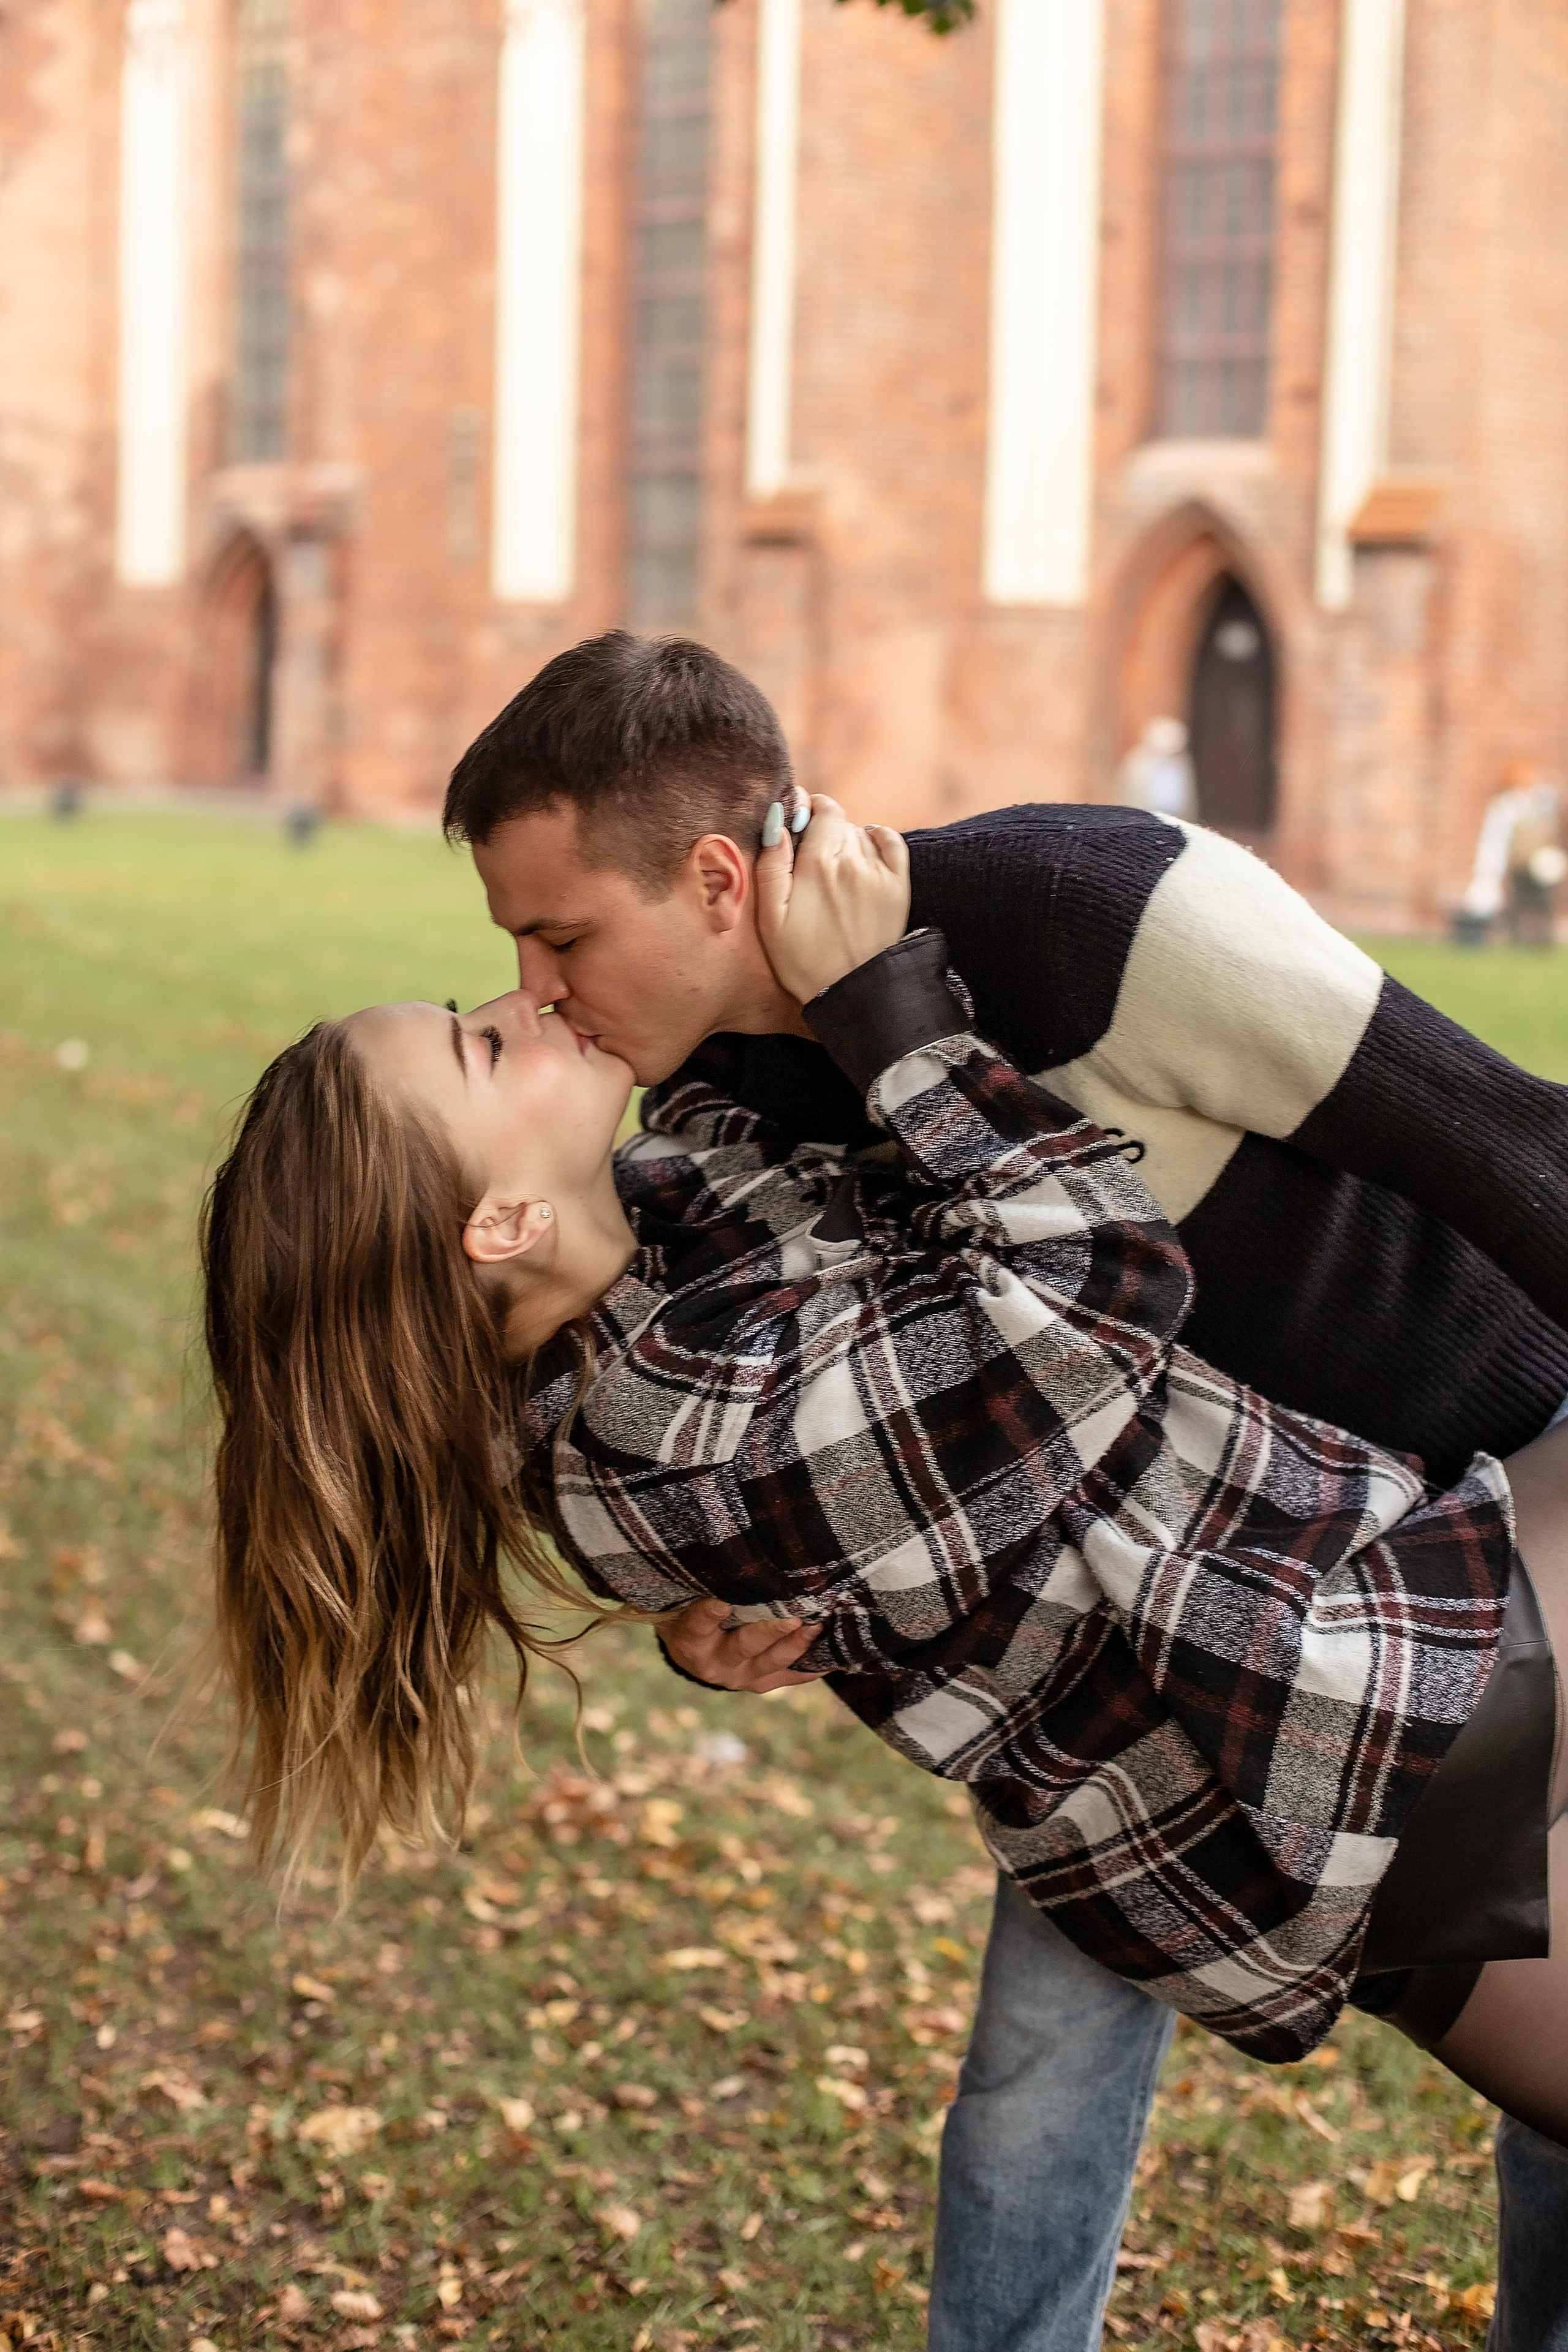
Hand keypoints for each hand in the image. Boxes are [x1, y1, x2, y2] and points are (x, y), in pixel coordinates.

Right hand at [662, 1597, 827, 1692]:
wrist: (692, 1650)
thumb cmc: (691, 1612)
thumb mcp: (685, 1598)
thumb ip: (704, 1583)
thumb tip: (731, 1553)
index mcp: (690, 1640)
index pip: (698, 1625)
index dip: (710, 1614)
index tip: (722, 1601)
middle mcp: (714, 1663)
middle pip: (743, 1646)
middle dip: (770, 1631)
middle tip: (792, 1616)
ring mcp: (741, 1677)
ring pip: (772, 1662)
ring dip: (796, 1644)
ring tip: (816, 1626)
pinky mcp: (762, 1683)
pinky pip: (791, 1677)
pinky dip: (812, 1666)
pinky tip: (832, 1653)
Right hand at [755, 793, 910, 1006]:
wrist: (852, 994)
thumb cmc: (803, 961)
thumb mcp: (771, 918)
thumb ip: (771, 866)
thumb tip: (777, 822)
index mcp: (818, 864)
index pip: (823, 808)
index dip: (810, 809)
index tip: (800, 823)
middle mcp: (853, 861)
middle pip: (840, 822)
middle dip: (824, 832)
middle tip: (811, 861)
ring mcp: (880, 873)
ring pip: (861, 834)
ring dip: (848, 841)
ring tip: (834, 871)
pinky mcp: (899, 887)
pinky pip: (892, 842)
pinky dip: (880, 838)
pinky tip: (867, 848)